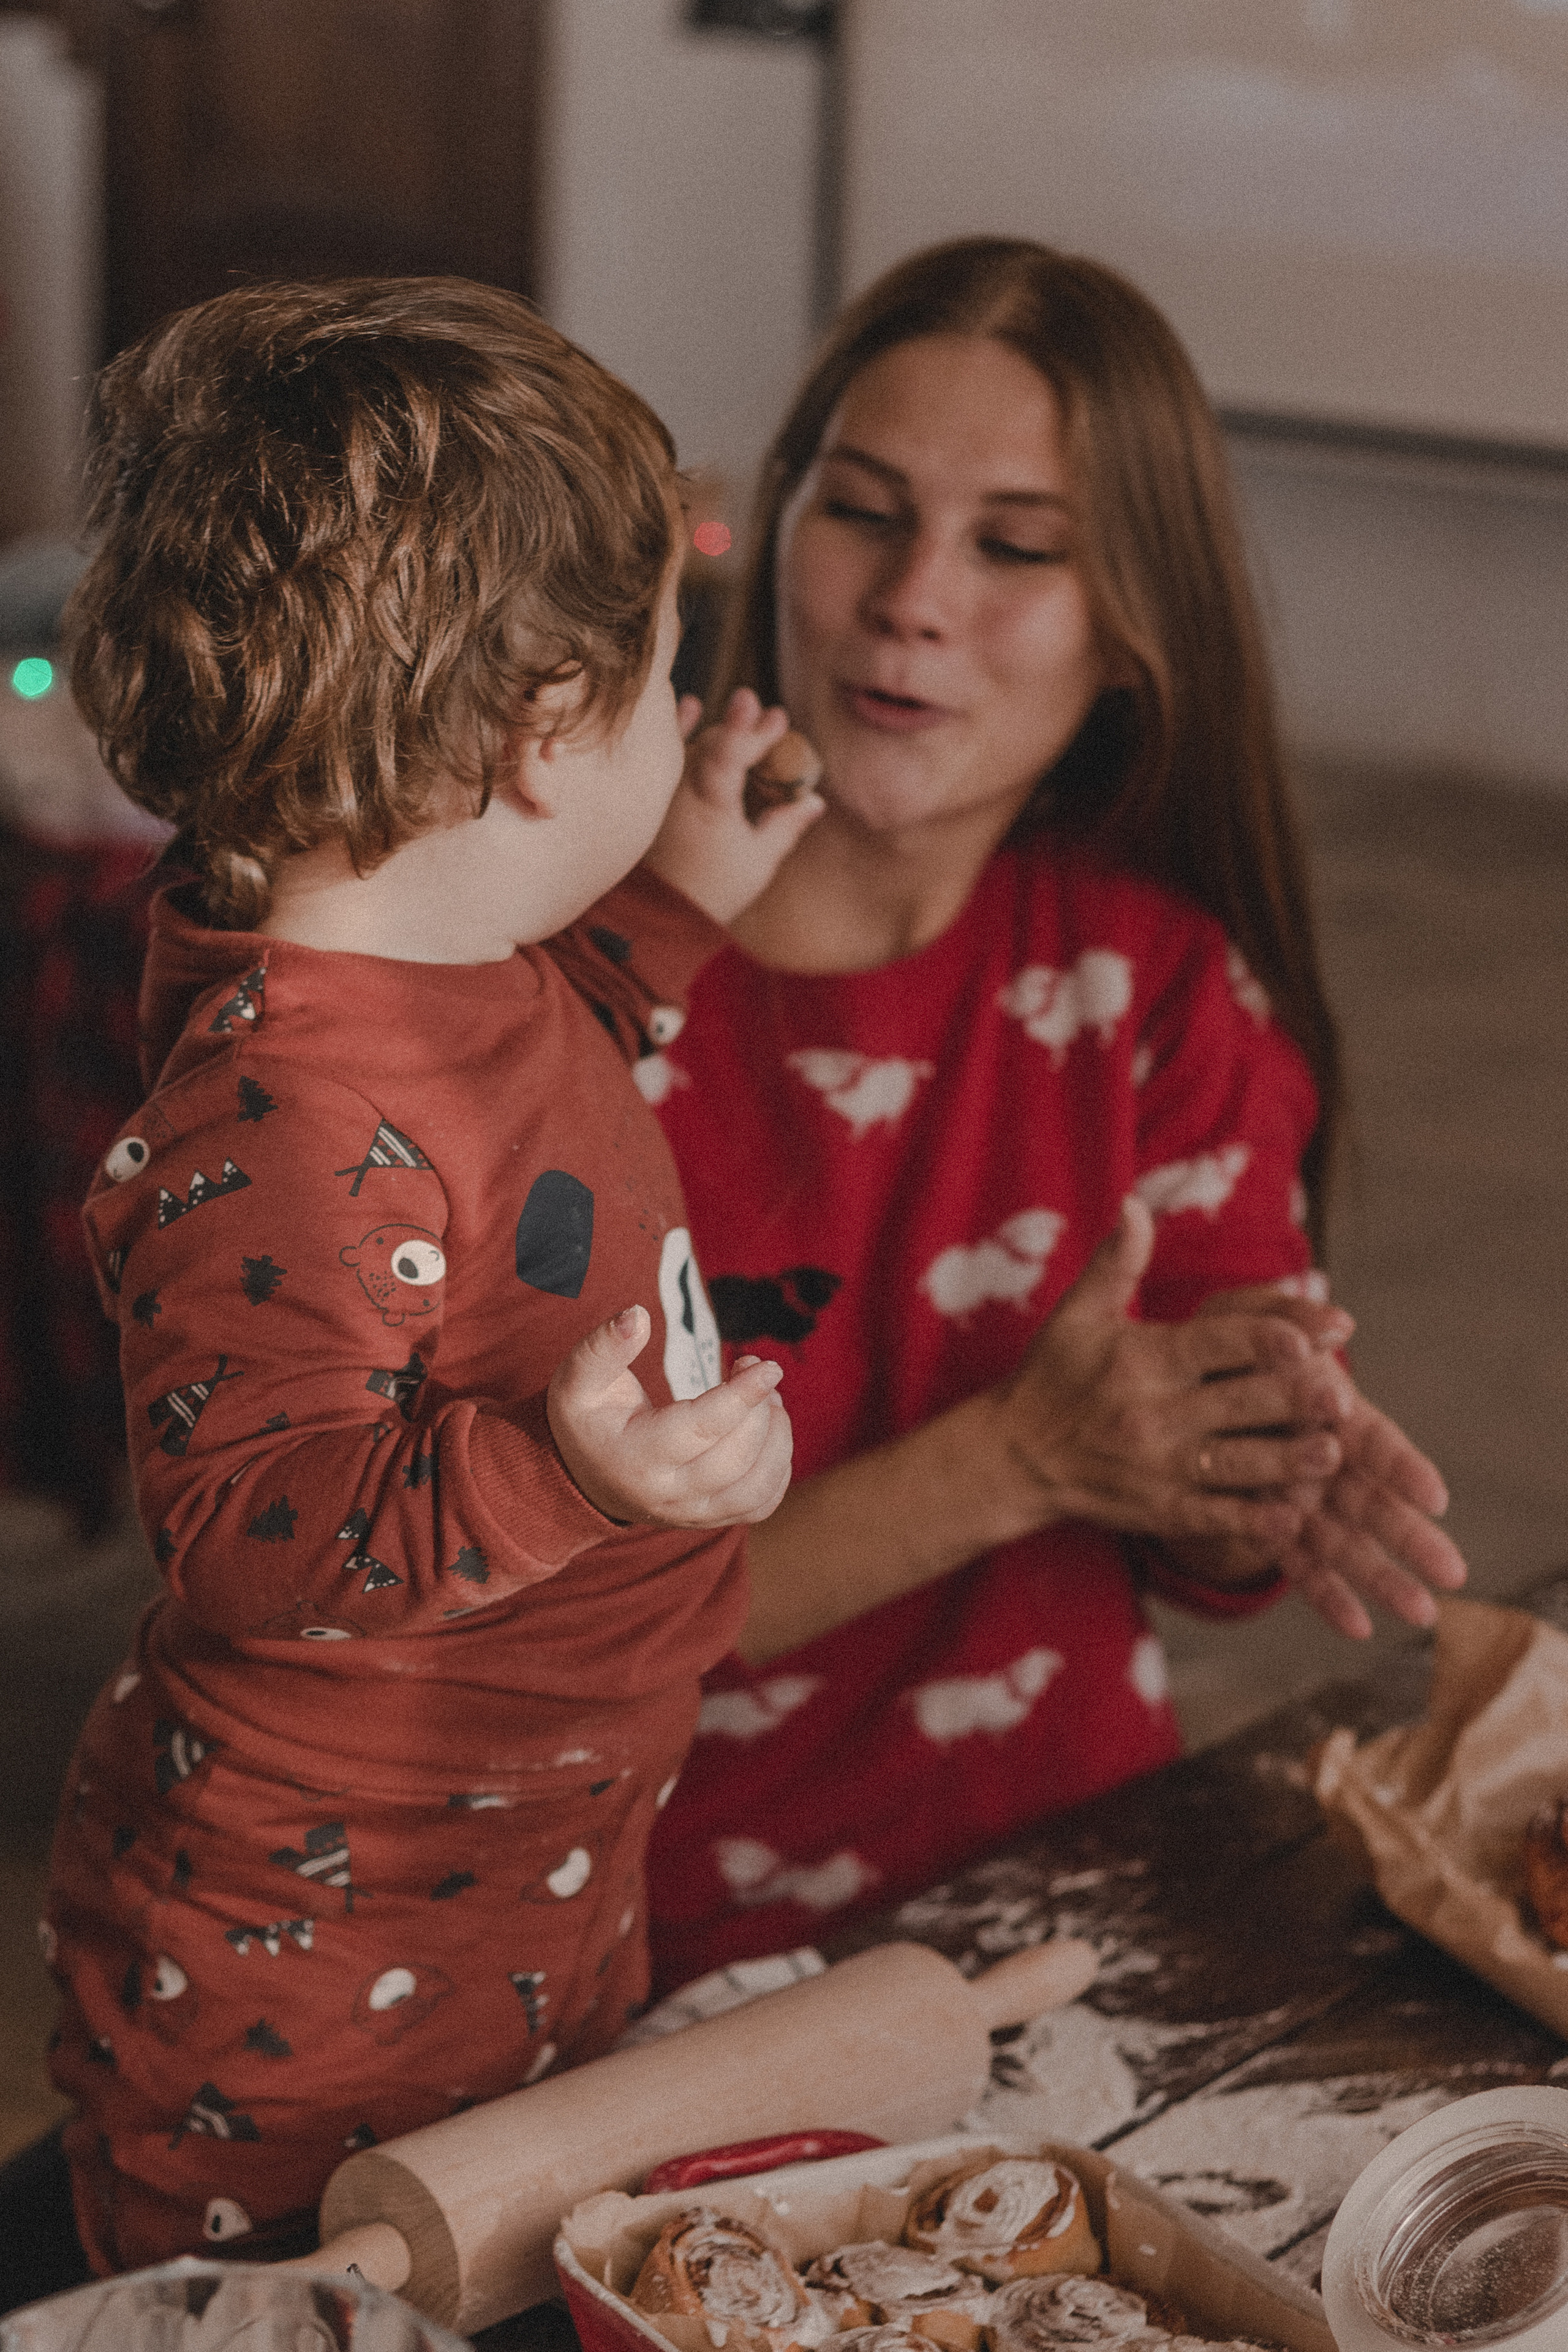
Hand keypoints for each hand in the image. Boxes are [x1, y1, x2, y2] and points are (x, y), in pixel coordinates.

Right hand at [547, 1304, 791, 1526]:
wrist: (584, 1476)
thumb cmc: (586, 1419)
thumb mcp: (577, 1379)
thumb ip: (604, 1347)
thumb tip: (637, 1316)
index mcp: (635, 1457)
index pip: (701, 1428)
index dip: (741, 1396)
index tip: (766, 1365)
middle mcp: (666, 1494)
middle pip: (735, 1457)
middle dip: (759, 1408)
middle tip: (753, 1368)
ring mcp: (690, 1513)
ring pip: (755, 1487)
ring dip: (777, 1439)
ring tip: (769, 1399)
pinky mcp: (709, 1519)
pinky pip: (760, 1506)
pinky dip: (779, 1470)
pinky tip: (770, 1433)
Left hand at [643, 689, 823, 925]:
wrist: (659, 913)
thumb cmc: (713, 891)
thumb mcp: (758, 861)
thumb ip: (785, 826)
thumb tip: (815, 801)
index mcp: (710, 804)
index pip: (729, 755)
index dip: (751, 731)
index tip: (772, 712)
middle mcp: (682, 789)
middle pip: (716, 745)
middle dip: (747, 730)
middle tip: (774, 719)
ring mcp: (666, 790)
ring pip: (695, 745)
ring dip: (723, 731)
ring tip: (749, 717)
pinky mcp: (654, 796)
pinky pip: (665, 754)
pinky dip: (678, 729)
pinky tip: (691, 703)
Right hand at [991, 1198, 1353, 1551]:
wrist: (1014, 1457)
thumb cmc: (1054, 1376)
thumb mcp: (1077, 1314)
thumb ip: (1118, 1262)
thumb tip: (1135, 1203)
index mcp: (1140, 1359)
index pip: (1213, 1342)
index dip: (1266, 1338)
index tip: (1314, 1334)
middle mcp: (1151, 1413)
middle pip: (1237, 1403)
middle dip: (1293, 1400)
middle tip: (1344, 1395)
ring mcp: (1156, 1467)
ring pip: (1235, 1464)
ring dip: (1287, 1461)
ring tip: (1333, 1453)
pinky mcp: (1158, 1510)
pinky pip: (1213, 1517)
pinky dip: (1252, 1521)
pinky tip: (1293, 1518)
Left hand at [1189, 1280, 1466, 1637]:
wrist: (1166, 1378)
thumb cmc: (1218, 1340)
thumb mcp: (1242, 1318)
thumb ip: (1285, 1316)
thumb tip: (1337, 1322)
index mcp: (1324, 1407)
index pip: (1371, 1439)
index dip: (1401, 1465)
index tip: (1433, 1495)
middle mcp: (1318, 1454)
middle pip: (1369, 1498)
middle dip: (1409, 1535)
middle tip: (1452, 1573)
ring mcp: (1295, 1492)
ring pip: (1342, 1538)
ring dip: (1380, 1576)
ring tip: (1422, 1615)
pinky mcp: (1265, 1521)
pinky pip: (1296, 1560)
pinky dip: (1324, 1592)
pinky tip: (1357, 1627)